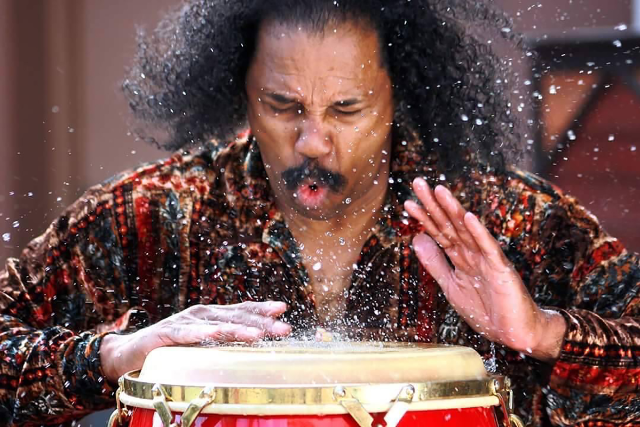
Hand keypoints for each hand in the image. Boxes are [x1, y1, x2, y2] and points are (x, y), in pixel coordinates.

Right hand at [100, 301, 290, 381]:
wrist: (129, 354)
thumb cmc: (171, 350)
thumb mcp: (203, 346)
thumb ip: (225, 342)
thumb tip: (257, 345)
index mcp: (212, 316)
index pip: (242, 310)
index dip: (262, 309)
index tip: (283, 309)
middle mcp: (202, 314)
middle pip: (236, 317)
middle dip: (261, 322)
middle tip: (283, 327)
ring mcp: (185, 322)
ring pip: (217, 325)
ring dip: (239, 328)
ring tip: (258, 333)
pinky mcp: (167, 333)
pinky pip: (188, 335)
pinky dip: (203, 334)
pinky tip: (217, 335)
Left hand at [404, 178, 565, 362]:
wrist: (513, 333)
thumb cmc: (485, 310)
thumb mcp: (450, 285)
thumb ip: (434, 263)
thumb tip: (416, 238)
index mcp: (461, 257)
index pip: (439, 233)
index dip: (424, 218)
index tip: (408, 203)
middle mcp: (473, 253)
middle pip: (450, 225)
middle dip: (434, 205)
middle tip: (418, 184)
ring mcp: (487, 259)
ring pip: (466, 230)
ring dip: (453, 209)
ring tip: (439, 190)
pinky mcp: (501, 269)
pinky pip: (488, 248)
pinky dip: (477, 233)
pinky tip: (468, 217)